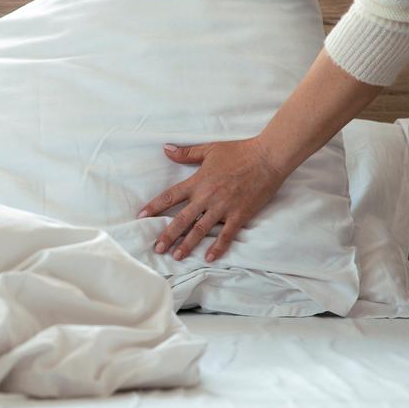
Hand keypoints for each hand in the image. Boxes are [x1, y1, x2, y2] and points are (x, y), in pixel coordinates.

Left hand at [136, 138, 287, 262]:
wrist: (268, 157)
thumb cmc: (239, 151)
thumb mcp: (209, 149)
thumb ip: (186, 153)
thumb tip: (166, 149)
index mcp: (197, 182)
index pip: (170, 196)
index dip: (154, 207)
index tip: (140, 216)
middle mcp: (207, 197)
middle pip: (181, 219)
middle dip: (167, 235)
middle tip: (157, 248)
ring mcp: (223, 207)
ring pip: (200, 230)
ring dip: (187, 245)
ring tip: (176, 256)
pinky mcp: (239, 214)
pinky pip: (226, 234)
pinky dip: (217, 247)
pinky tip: (208, 258)